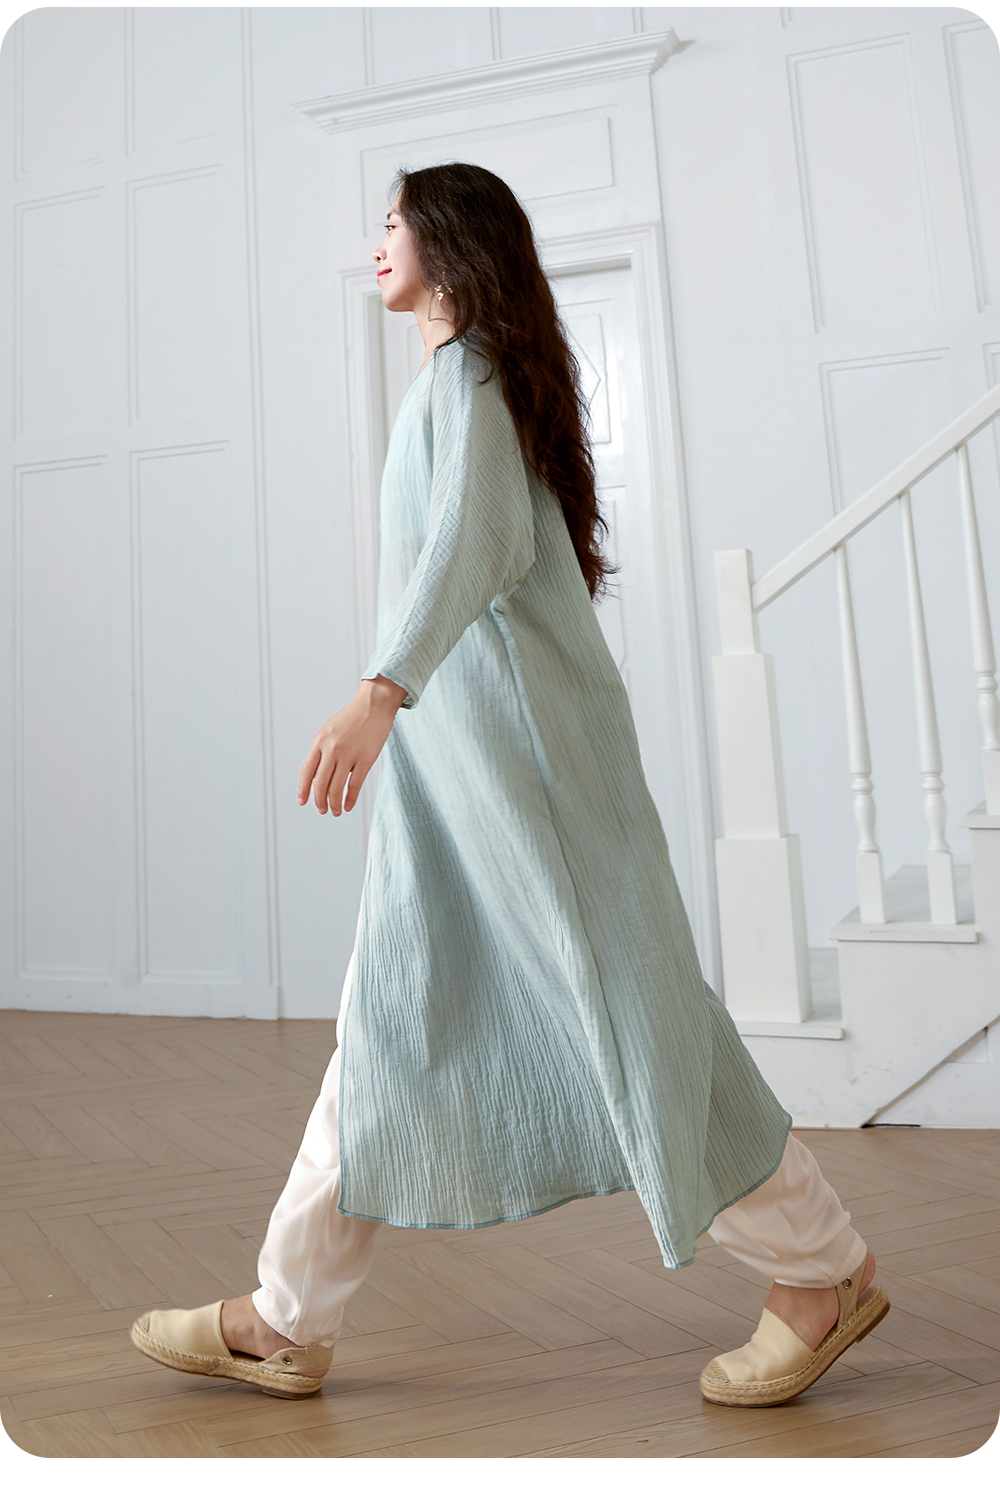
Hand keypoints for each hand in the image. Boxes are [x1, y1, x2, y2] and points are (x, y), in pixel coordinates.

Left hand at [298, 675, 406, 815]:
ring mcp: (348, 754)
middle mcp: (331, 749)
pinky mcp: (365, 759)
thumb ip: (323, 751)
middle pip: (320, 783)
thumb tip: (318, 777)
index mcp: (320, 741)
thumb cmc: (353, 717)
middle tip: (321, 810)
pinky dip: (350, 799)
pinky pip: (354, 785)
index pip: (306, 771)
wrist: (374, 704)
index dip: (303, 789)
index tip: (303, 802)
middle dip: (319, 801)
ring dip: (334, 804)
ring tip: (335, 812)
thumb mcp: (330, 731)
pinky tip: (349, 806)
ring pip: (336, 788)